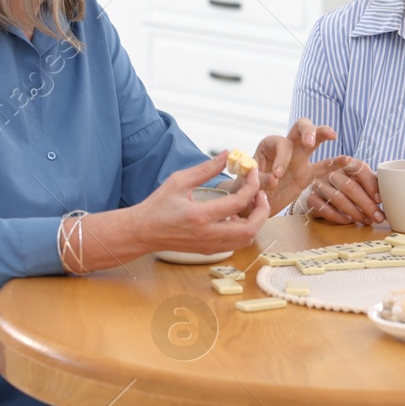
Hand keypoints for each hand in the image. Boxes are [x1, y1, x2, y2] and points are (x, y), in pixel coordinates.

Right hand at [127, 152, 271, 254]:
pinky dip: (244, 230)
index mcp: (200, 216)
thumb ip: (206, 168)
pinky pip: (236, 243)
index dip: (251, 185)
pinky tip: (236, 215)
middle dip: (262, 209)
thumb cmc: (158, 205)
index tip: (252, 172)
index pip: (238, 202)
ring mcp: (209, 245)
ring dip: (255, 221)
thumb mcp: (179, 181)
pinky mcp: (209, 251)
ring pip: (246, 239)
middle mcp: (208, 234)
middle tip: (260, 193)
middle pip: (250, 228)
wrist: (142, 232)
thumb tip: (228, 154)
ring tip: (250, 203)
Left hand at [254, 118, 338, 213]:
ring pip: (314, 140)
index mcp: (268, 146)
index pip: (280, 143)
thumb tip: (274, 179)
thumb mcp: (246, 184)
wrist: (250, 204)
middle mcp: (286, 148)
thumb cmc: (245, 190)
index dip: (281, 157)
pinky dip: (335, 164)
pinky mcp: (307, 174)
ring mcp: (299, 159)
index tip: (277, 175)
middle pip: (300, 127)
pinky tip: (347, 161)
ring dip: (322, 134)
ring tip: (332, 135)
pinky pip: (323, 167)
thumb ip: (258, 179)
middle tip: (309, 143)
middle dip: (307, 130)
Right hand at [299, 156, 384, 225]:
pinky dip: (339, 217)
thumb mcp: (356, 178)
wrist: (314, 186)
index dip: (371, 184)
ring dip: (355, 213)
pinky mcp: (311, 197)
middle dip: (367, 205)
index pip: (360, 169)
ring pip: (338, 199)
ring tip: (366, 221)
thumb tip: (389, 200)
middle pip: (350, 187)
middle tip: (378, 217)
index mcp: (345, 162)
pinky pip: (325, 209)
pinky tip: (348, 221)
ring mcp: (319, 184)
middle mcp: (330, 171)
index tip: (380, 200)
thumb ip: (370, 183)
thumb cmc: (343, 184)